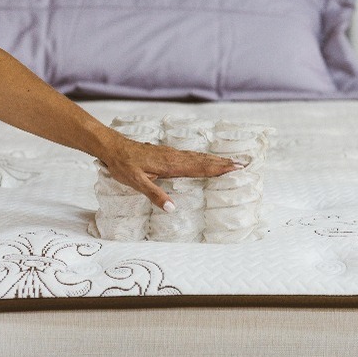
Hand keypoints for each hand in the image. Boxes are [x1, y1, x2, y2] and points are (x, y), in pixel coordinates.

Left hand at [100, 137, 240, 211]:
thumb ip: (155, 195)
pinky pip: (191, 156)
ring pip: (199, 157)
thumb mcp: (136, 183)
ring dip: (216, 160)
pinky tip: (207, 160)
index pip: (200, 168)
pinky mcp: (167, 153)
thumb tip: (173, 209)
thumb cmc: (124, 165)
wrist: (113, 148)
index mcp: (171, 164)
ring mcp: (172, 154)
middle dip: (224, 163)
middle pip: (204, 160)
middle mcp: (174, 157)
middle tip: (244, 164)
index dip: (219, 169)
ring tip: (232, 162)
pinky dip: (204, 158)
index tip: (236, 168)